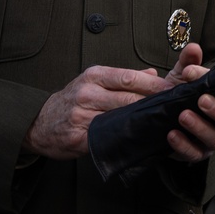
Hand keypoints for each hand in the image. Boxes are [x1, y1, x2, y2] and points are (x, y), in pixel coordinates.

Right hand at [23, 65, 172, 159]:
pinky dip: (124, 138)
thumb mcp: (95, 80)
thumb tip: (153, 74)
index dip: (153, 85)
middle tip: (173, 108)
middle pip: (127, 98)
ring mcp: (81, 116)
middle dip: (152, 103)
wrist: (40, 123)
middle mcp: (87, 92)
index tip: (172, 90)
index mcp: (94, 75)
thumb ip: (124, 78)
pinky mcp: (77, 137)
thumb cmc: (74, 100)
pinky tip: (138, 139)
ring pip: (119, 118)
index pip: (129, 77)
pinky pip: (106, 138)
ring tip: (161, 123)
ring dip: (141, 122)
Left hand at [164, 43, 214, 162]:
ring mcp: (209, 140)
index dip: (214, 83)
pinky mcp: (194, 154)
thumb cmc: (178, 93)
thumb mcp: (180, 76)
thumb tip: (193, 47)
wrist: (160, 116)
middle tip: (201, 99)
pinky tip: (171, 134)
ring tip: (182, 115)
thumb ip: (187, 62)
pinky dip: (183, 145)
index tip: (190, 72)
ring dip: (200, 127)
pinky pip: (194, 154)